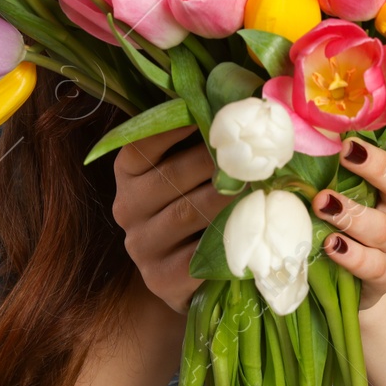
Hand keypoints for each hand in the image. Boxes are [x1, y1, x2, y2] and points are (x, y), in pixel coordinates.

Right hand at [112, 124, 235, 313]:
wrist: (186, 278)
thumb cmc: (194, 208)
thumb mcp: (186, 175)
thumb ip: (197, 144)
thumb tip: (232, 105)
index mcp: (128, 175)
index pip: (140, 146)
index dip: (171, 128)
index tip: (206, 111)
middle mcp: (127, 209)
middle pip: (171, 176)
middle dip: (215, 160)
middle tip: (251, 149)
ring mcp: (141, 246)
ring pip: (186, 213)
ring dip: (226, 196)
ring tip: (259, 181)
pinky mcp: (161, 279)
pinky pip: (196, 256)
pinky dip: (226, 238)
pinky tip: (251, 226)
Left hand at [312, 96, 385, 309]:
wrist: (344, 283)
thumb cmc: (331, 217)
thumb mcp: (328, 180)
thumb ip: (316, 149)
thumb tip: (274, 107)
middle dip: (379, 165)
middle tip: (348, 152)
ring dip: (353, 214)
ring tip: (323, 203)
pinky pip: (376, 266)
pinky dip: (354, 255)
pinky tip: (331, 246)